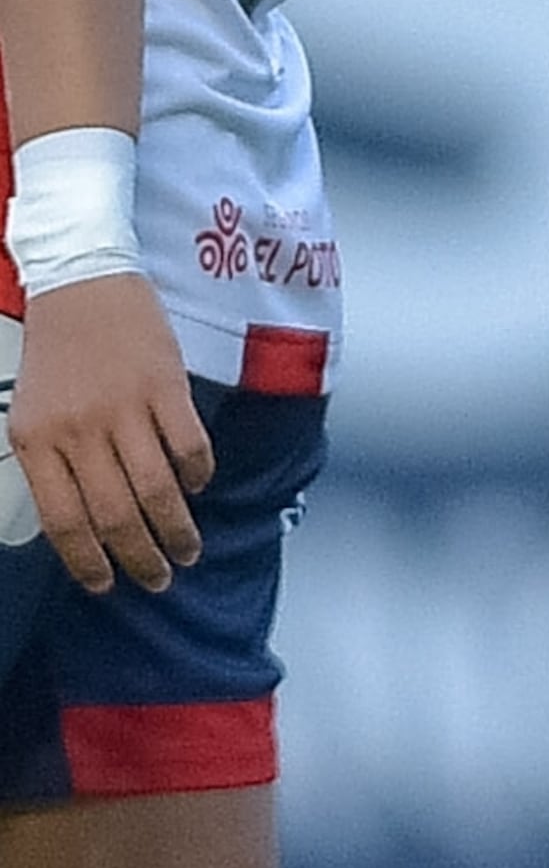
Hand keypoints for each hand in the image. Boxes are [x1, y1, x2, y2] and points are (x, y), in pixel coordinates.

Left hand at [7, 273, 209, 593]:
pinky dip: (197, 473)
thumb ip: (53, 464)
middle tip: (160, 577)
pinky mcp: (166, 385)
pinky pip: (188, 444)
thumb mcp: (31, 413)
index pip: (65, 521)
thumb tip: (86, 522)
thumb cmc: (57, 351)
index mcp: (38, 442)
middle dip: (140, 556)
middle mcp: (79, 431)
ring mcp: (125, 407)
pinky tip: (198, 485)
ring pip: (155, 488)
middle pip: (114, 513)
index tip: (107, 585)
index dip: (89, 562)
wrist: (83, 282)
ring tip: (188, 548)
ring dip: (176, 527)